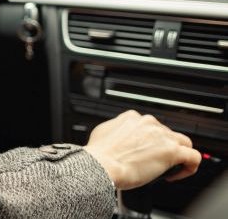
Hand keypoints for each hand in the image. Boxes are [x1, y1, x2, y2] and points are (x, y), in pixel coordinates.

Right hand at [83, 110, 200, 189]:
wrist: (101, 165)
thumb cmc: (99, 154)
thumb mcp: (103, 132)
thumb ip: (116, 130)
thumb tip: (118, 136)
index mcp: (132, 118)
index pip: (150, 126)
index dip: (150, 141)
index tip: (145, 152)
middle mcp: (149, 123)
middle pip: (167, 133)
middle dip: (163, 148)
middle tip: (154, 162)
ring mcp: (162, 136)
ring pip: (183, 142)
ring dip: (178, 155)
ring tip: (168, 169)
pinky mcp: (172, 151)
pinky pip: (193, 157)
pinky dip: (189, 167)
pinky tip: (177, 175)